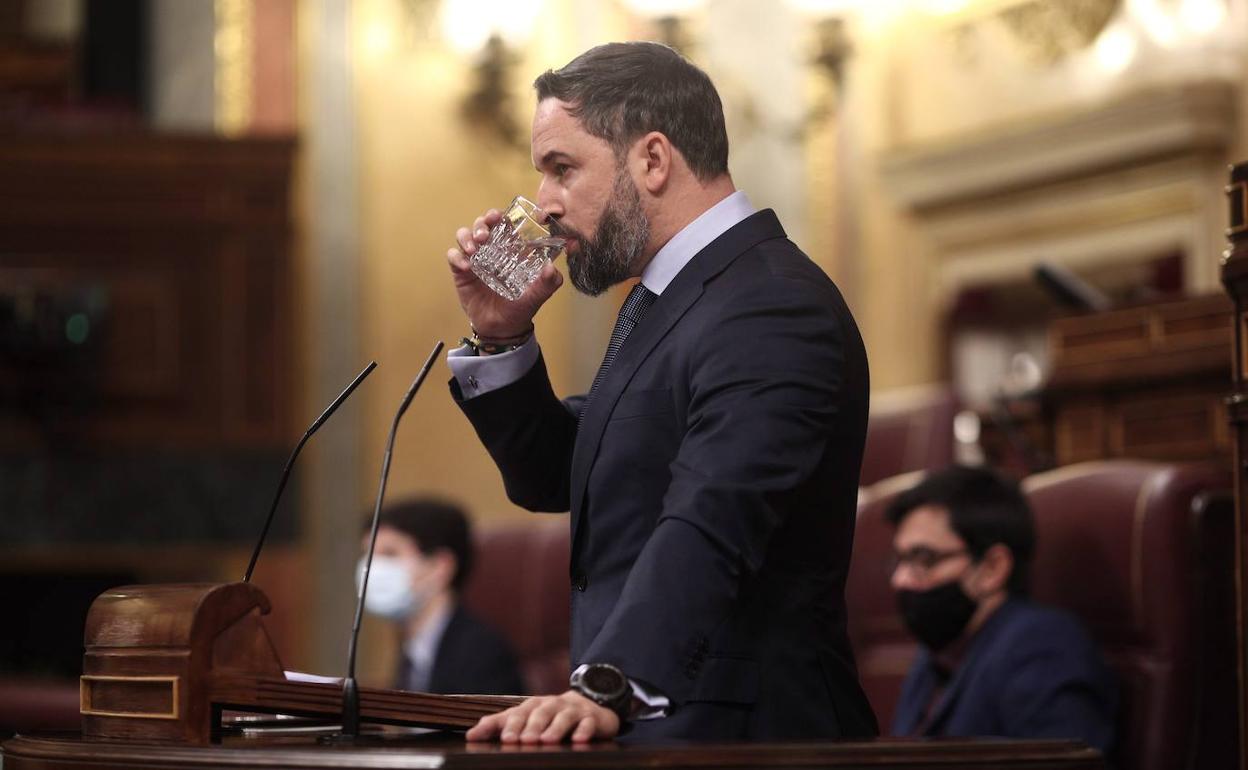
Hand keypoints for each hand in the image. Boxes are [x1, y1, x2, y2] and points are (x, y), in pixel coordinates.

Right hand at [447, 209, 563, 339]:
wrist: (502, 329)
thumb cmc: (520, 308)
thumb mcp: (538, 295)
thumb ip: (549, 282)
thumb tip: (553, 268)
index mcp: (510, 250)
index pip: (503, 224)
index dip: (500, 216)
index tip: (498, 217)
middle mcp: (491, 250)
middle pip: (482, 224)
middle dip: (482, 223)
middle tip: (484, 235)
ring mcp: (475, 260)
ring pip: (464, 235)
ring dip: (467, 237)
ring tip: (474, 250)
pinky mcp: (461, 272)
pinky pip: (453, 256)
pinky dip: (457, 257)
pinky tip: (465, 266)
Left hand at [465, 690, 620, 743]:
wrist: (588, 704)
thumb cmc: (550, 716)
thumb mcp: (526, 718)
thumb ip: (499, 725)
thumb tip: (470, 735)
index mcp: (533, 705)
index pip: (518, 713)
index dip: (510, 725)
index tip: (503, 738)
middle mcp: (552, 704)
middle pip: (540, 713)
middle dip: (531, 726)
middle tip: (522, 741)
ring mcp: (572, 709)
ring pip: (563, 716)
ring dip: (555, 728)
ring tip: (546, 741)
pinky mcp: (591, 717)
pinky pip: (588, 723)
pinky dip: (583, 730)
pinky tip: (578, 739)